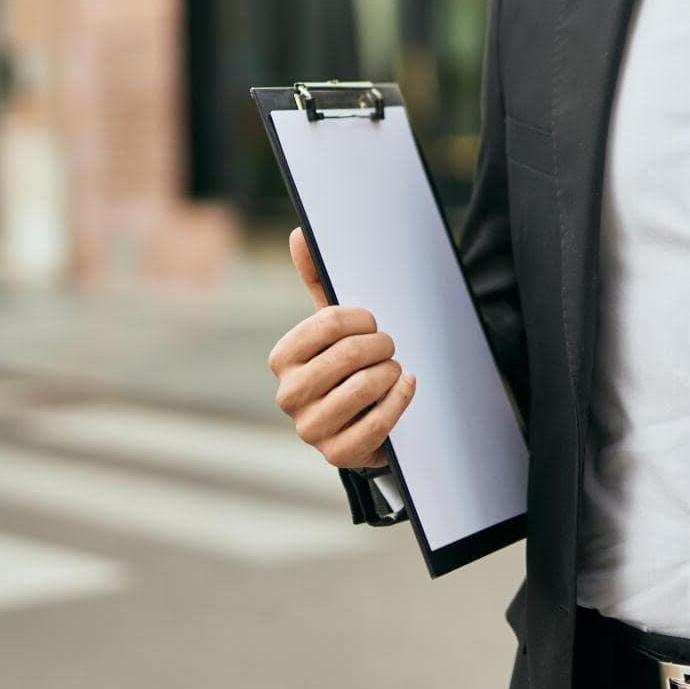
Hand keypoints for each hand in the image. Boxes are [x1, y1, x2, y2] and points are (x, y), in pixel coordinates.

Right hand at [267, 227, 415, 469]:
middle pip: (349, 354)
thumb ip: (318, 281)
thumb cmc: (345, 366)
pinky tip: (407, 386)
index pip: (329, 323)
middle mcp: (288, 395)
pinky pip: (379, 421)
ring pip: (365, 387)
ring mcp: (310, 428)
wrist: (360, 421)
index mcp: (282, 358)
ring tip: (394, 368)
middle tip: (389, 346)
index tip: (373, 322)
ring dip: (391, 372)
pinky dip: (400, 398)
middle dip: (381, 345)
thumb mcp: (332, 327)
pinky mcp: (338, 454)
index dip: (363, 319)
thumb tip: (300, 234)